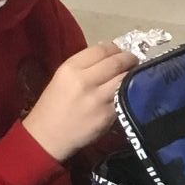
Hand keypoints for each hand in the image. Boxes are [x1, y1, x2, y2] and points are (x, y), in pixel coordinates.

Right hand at [21, 43, 136, 163]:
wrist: (48, 136)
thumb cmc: (54, 105)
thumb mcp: (63, 78)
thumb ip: (84, 65)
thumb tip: (110, 54)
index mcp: (70, 68)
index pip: (101, 50)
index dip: (115, 48)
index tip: (120, 51)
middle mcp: (84, 80)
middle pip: (116, 62)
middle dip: (129, 59)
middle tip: (134, 60)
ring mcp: (98, 98)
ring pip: (125, 78)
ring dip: (134, 74)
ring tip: (136, 74)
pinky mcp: (108, 114)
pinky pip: (126, 97)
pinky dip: (131, 91)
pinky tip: (132, 90)